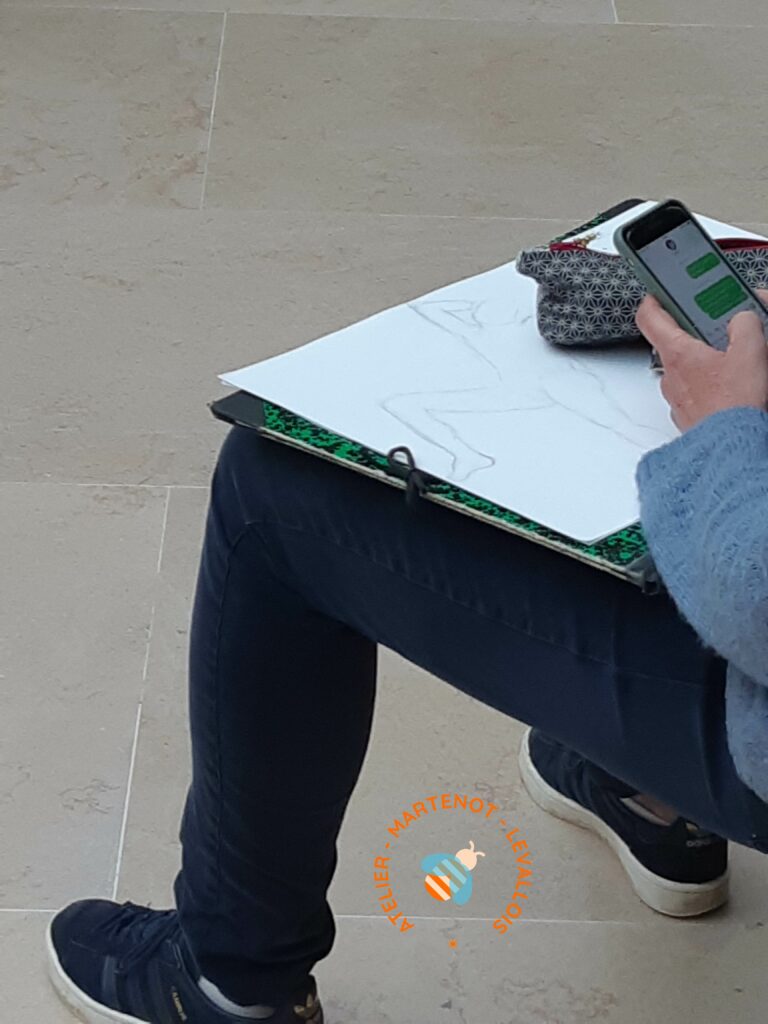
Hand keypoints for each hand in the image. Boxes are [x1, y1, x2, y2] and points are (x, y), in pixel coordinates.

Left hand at [635, 290, 767, 431]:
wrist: (732, 448)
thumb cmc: (734, 406)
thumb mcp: (750, 352)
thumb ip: (745, 326)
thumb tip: (742, 319)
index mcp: (677, 353)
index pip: (649, 316)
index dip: (654, 299)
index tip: (660, 291)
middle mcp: (670, 376)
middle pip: (673, 343)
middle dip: (695, 333)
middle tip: (718, 328)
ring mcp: (676, 399)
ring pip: (685, 370)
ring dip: (703, 362)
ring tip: (732, 361)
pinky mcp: (687, 417)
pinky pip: (693, 393)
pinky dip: (707, 386)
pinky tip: (730, 388)